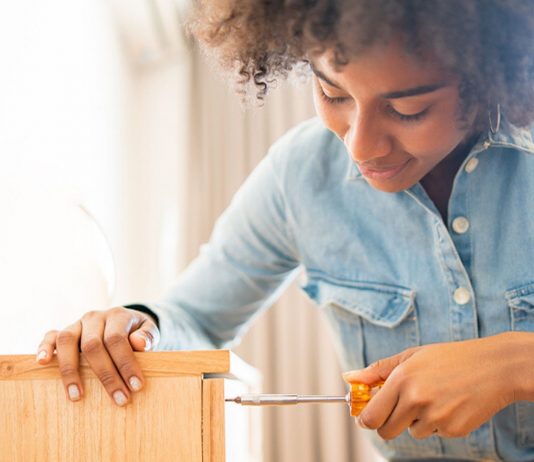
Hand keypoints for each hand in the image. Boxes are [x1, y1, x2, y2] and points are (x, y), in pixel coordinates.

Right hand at [36, 307, 159, 405]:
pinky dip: (44, 348)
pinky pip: (50, 336)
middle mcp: (95, 317)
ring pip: (67, 341)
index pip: (117, 339)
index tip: (136, 386)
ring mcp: (77, 324)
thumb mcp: (149, 329)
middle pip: (93, 345)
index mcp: (117, 315)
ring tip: (77, 396)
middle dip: (106, 375)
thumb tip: (139, 343)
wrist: (126, 321)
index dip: (126, 363)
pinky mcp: (63, 331)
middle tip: (119, 399)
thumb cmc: (137, 331)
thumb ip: (148, 335)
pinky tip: (43, 363)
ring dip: (71, 370)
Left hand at [343, 333, 517, 439]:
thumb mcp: (410, 357)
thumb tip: (349, 378)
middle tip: (396, 410)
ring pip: (410, 432)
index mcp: (402, 379)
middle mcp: (416, 400)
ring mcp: (436, 418)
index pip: (371, 415)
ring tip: (432, 397)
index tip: (364, 417)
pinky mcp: (453, 430)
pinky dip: (436, 423)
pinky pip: (433, 433)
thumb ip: (377, 370)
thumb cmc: (448, 358)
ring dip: (414, 420)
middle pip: (386, 431)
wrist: (493, 367)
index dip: (364, 419)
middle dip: (386, 424)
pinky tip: (448, 403)